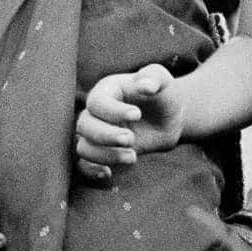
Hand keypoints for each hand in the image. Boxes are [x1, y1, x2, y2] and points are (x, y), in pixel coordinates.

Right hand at [75, 64, 182, 181]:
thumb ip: (154, 77)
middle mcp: (96, 112)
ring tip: (133, 156)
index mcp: (106, 90)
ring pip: (83, 146)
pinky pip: (84, 164)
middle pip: (84, 125)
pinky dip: (92, 171)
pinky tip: (109, 173)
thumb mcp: (163, 80)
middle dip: (107, 136)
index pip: (97, 102)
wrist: (168, 119)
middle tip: (132, 139)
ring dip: (104, 155)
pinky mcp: (101, 152)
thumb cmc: (163, 95)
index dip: (113, 111)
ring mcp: (96, 133)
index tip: (137, 115)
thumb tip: (146, 86)